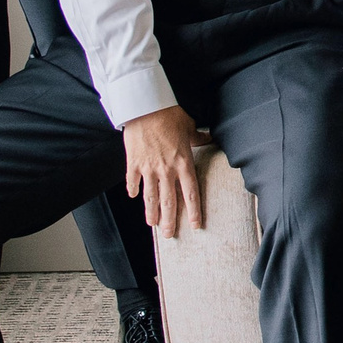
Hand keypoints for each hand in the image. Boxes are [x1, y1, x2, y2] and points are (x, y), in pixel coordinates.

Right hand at [122, 105, 204, 236]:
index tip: (195, 225)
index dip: (193, 211)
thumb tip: (209, 138)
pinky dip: (133, 190)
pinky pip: (133, 181)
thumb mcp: (189, 126)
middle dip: (170, 220)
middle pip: (169, 201)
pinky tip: (134, 197)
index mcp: (183, 163)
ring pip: (151, 197)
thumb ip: (199, 138)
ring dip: (151, 212)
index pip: (191, 193)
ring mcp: (148, 168)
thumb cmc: (169, 115)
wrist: (145, 107)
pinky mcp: (133, 163)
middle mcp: (167, 170)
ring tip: (152, 224)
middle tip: (170, 235)